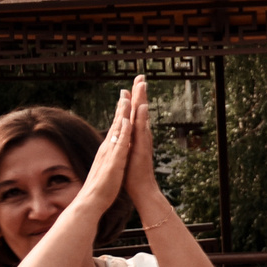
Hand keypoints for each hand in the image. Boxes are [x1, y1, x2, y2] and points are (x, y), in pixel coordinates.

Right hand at [73, 88, 136, 219]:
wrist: (91, 202)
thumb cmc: (100, 187)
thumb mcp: (107, 167)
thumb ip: (108, 157)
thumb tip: (109, 151)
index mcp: (107, 149)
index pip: (115, 127)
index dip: (120, 112)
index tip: (124, 97)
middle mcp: (107, 148)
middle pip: (116, 123)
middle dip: (122, 105)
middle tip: (126, 89)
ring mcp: (109, 154)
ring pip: (117, 130)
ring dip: (122, 114)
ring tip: (127, 98)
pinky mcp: (113, 162)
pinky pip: (119, 145)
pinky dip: (123, 133)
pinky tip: (126, 122)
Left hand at [122, 74, 160, 202]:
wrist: (141, 190)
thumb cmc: (132, 174)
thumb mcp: (126, 154)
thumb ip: (125, 144)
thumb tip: (122, 136)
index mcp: (134, 136)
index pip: (133, 114)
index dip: (133, 99)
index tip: (132, 84)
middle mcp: (141, 136)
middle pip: (140, 111)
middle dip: (140, 93)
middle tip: (140, 76)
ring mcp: (143, 141)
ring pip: (142, 117)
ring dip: (142, 100)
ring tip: (142, 85)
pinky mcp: (143, 148)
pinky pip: (142, 131)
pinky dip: (142, 118)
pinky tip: (142, 107)